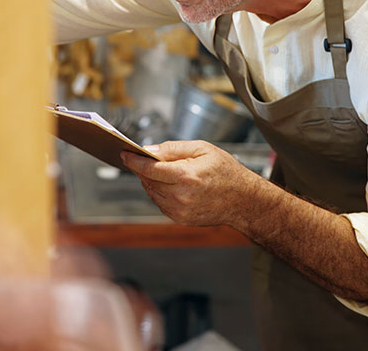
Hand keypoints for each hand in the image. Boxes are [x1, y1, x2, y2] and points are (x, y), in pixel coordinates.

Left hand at [120, 140, 263, 227]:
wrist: (243, 201)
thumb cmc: (226, 171)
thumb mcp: (202, 149)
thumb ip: (173, 148)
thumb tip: (149, 150)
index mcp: (186, 176)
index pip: (150, 168)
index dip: (134, 160)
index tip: (124, 154)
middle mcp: (181, 195)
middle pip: (148, 181)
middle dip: (142, 169)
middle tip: (141, 158)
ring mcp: (180, 210)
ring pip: (152, 193)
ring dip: (150, 181)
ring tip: (158, 170)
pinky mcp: (181, 218)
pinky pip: (161, 203)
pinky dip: (159, 192)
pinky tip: (169, 184)